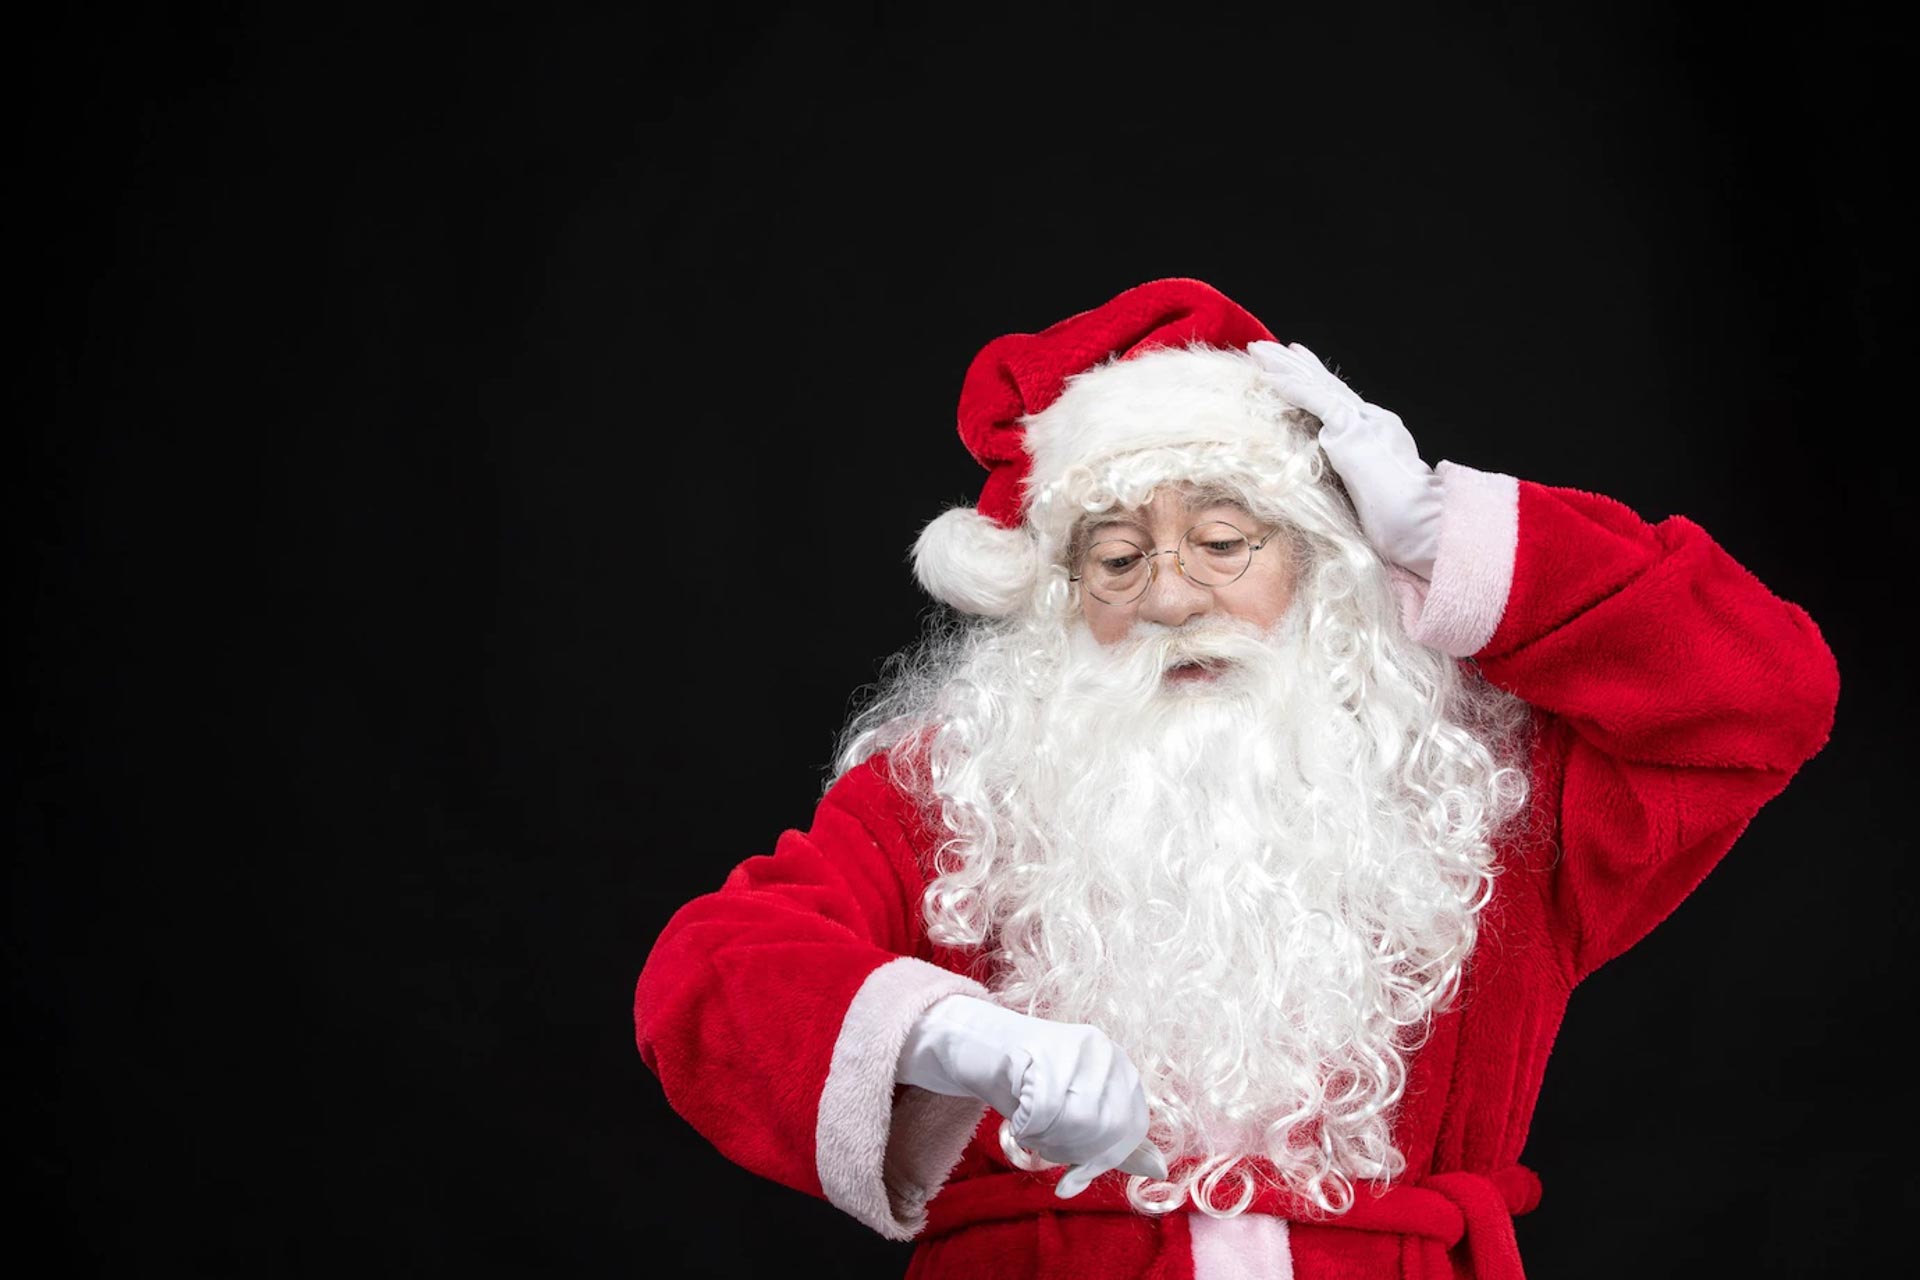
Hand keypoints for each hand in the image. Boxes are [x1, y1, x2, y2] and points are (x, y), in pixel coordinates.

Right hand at [895, 993, 1167, 1197]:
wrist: (980, 1046)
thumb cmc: (1029, 1086)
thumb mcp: (1077, 1117)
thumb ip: (1113, 1143)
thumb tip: (1160, 1168)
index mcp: (1122, 1070)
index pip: (1130, 1129)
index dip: (1100, 1158)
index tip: (1070, 1173)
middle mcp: (1108, 1052)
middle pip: (1105, 1127)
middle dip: (1069, 1149)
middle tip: (1041, 1142)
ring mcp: (1079, 1046)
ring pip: (1079, 1119)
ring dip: (1047, 1138)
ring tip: (1029, 1127)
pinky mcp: (1046, 1046)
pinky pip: (1045, 1108)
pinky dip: (1027, 1126)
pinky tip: (1018, 1118)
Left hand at [1248, 340, 1443, 578]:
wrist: (1421, 522)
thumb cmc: (1401, 522)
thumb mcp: (1372, 493)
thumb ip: (1353, 477)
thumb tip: (1336, 483)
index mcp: (1379, 432)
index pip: (1340, 401)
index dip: (1314, 381)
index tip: (1294, 366)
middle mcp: (1372, 419)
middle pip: (1326, 384)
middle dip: (1295, 365)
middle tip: (1268, 348)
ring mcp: (1364, 421)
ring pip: (1317, 384)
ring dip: (1284, 367)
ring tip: (1259, 350)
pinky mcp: (1352, 429)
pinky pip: (1315, 400)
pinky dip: (1291, 387)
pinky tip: (1270, 376)